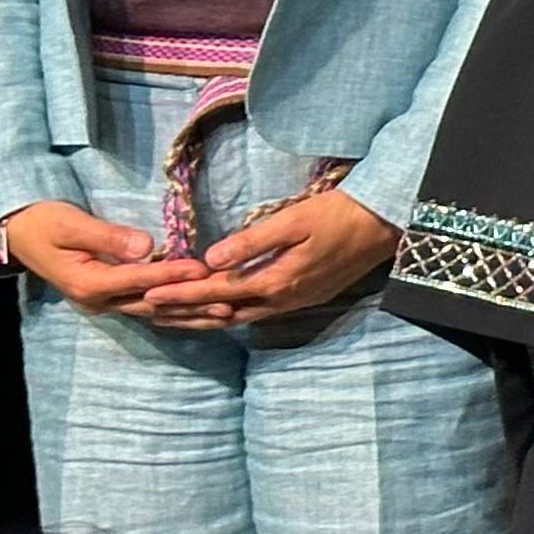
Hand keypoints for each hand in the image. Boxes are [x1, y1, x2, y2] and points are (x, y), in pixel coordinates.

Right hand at [1, 200, 210, 318]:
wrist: (19, 235)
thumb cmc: (45, 223)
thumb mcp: (71, 224)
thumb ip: (108, 237)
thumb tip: (145, 245)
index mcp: (89, 283)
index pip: (139, 280)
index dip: (172, 275)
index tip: (203, 271)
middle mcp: (99, 301)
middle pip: (153, 304)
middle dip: (191, 303)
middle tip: (229, 301)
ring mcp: (105, 304)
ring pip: (154, 313)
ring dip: (190, 314)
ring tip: (226, 313)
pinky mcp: (111, 300)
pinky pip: (149, 310)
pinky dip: (176, 313)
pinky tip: (200, 315)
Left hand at [136, 191, 397, 330]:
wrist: (386, 225)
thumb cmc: (339, 214)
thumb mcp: (295, 219)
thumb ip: (252, 241)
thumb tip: (211, 259)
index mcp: (275, 281)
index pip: (217, 292)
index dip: (181, 294)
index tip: (148, 295)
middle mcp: (281, 300)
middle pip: (222, 315)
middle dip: (184, 315)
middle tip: (148, 314)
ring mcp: (294, 303)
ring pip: (238, 319)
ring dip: (204, 319)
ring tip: (174, 318)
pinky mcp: (304, 298)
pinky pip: (255, 314)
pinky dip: (228, 314)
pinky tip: (219, 311)